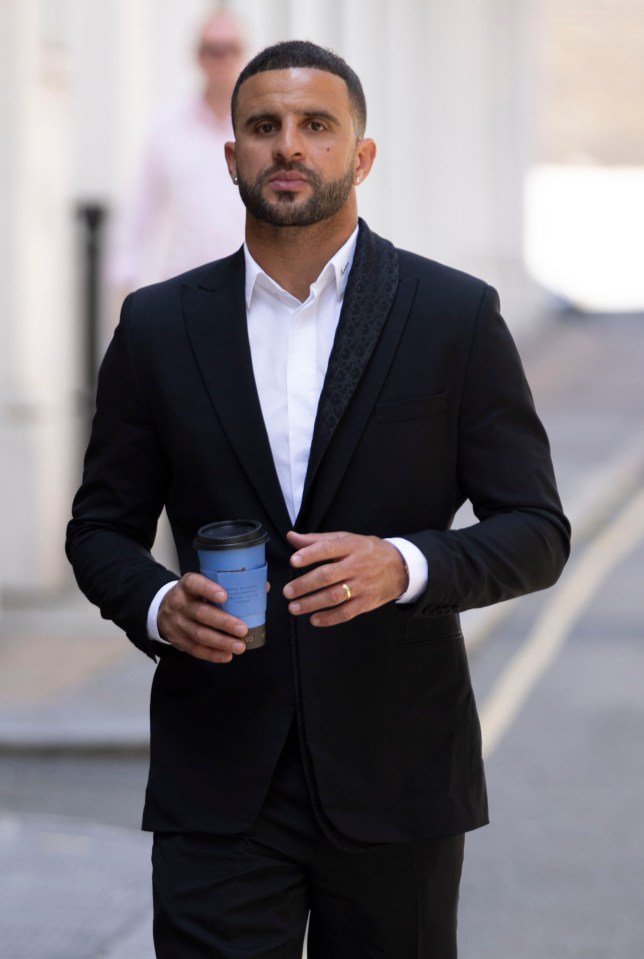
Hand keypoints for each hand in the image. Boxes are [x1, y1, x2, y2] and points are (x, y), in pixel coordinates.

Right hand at [158, 573, 250, 662]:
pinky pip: (195, 649)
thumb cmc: (194, 595)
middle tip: (243, 629)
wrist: (163, 611)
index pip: (194, 583)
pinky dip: (212, 654)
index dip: (208, 589)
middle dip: (223, 622)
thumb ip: (229, 585)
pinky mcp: (178, 640)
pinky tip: (227, 655)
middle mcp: (179, 603)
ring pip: (199, 634)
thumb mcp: (203, 585)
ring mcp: (177, 623)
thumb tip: (263, 586)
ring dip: (221, 642)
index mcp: (186, 585)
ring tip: (240, 646)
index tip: (225, 596)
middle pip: (201, 613)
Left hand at [283, 530, 408, 626]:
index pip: (328, 549)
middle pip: (328, 575)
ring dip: (312, 603)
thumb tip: (291, 537)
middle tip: (287, 591)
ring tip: (294, 607)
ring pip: (335, 596)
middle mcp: (356, 565)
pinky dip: (329, 618)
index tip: (294, 560)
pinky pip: (346, 612)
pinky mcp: (366, 602)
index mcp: (350, 546)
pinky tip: (314, 620)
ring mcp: (362, 585)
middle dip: (305, 584)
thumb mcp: (346, 539)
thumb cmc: (367, 551)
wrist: (399, 567)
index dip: (310, 554)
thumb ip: (317, 540)